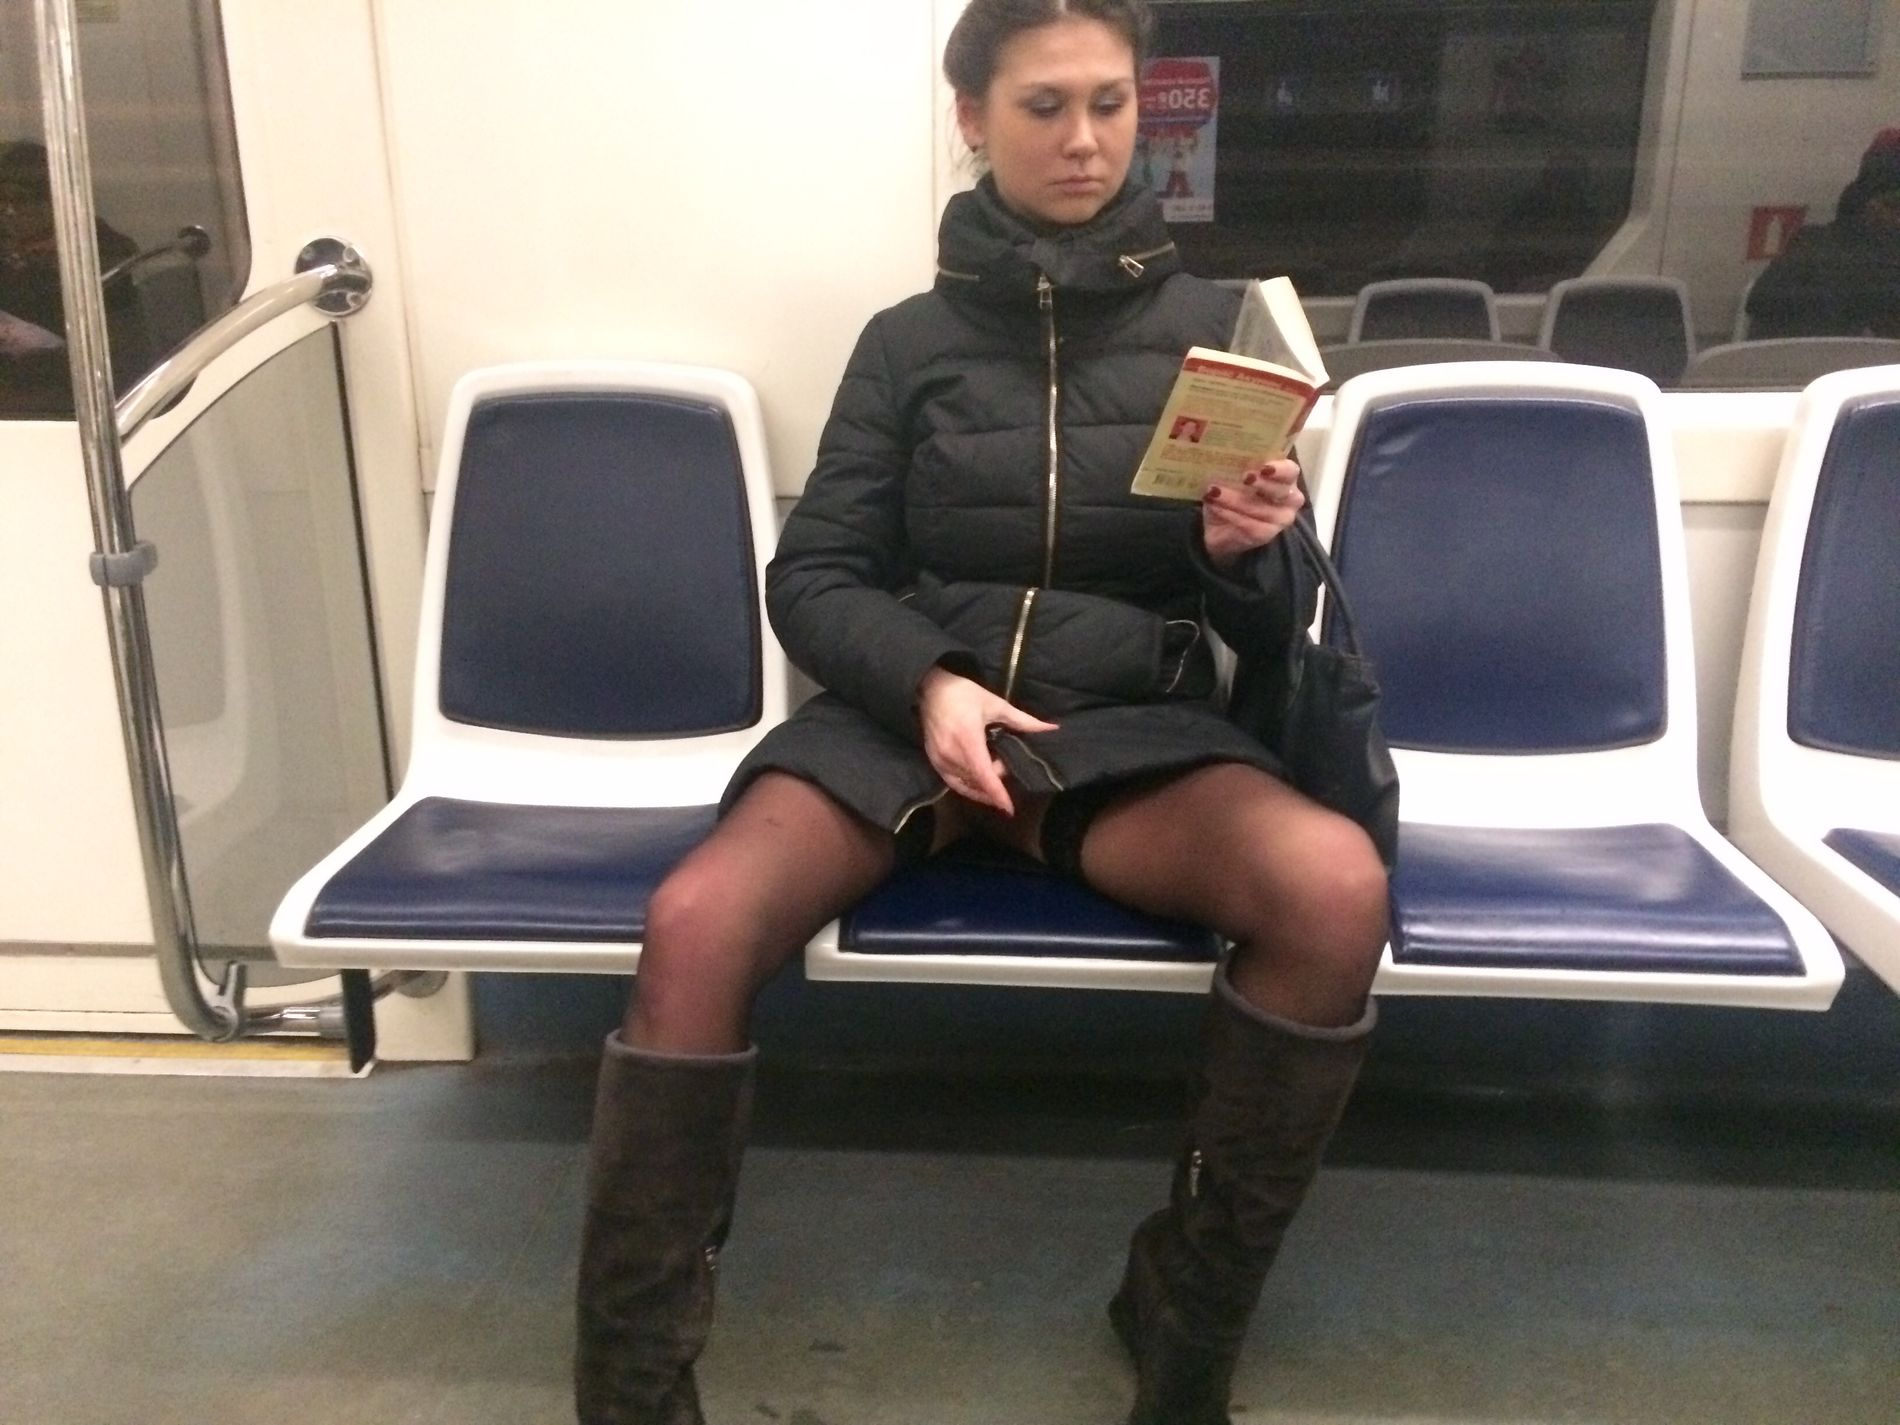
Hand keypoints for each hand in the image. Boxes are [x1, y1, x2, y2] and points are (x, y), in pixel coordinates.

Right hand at [916, 667, 1057, 815]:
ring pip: (966, 784)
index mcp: (968, 741)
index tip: (1009, 809)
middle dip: (996, 777)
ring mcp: (940, 760)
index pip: (985, 776)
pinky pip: (952, 782)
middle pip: (979, 781)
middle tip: (1003, 759)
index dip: (998, 794)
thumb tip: (1051, 728)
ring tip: (993, 768)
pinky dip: (967, 786)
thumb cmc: (963, 694)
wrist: (930, 689)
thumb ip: (1023, 721)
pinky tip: (978, 785)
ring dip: (982, 783)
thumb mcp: (995, 704)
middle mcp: (952, 755)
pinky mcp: (934, 761)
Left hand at [1201, 457, 1302, 572]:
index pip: (1290, 471)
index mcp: (1284, 477)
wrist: (1220, 525)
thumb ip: (1236, 462)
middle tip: (1244, 477)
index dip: (1280, 469)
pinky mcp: (1265, 535)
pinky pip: (1249, 525)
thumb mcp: (1233, 474)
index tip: (1264, 467)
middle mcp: (1289, 498)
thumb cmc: (1232, 491)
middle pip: (1281, 491)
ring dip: (1236, 500)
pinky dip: (1230, 514)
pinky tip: (1215, 507)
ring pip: (1261, 509)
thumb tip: (1219, 448)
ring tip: (1214, 491)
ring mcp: (1280, 519)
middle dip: (1262, 484)